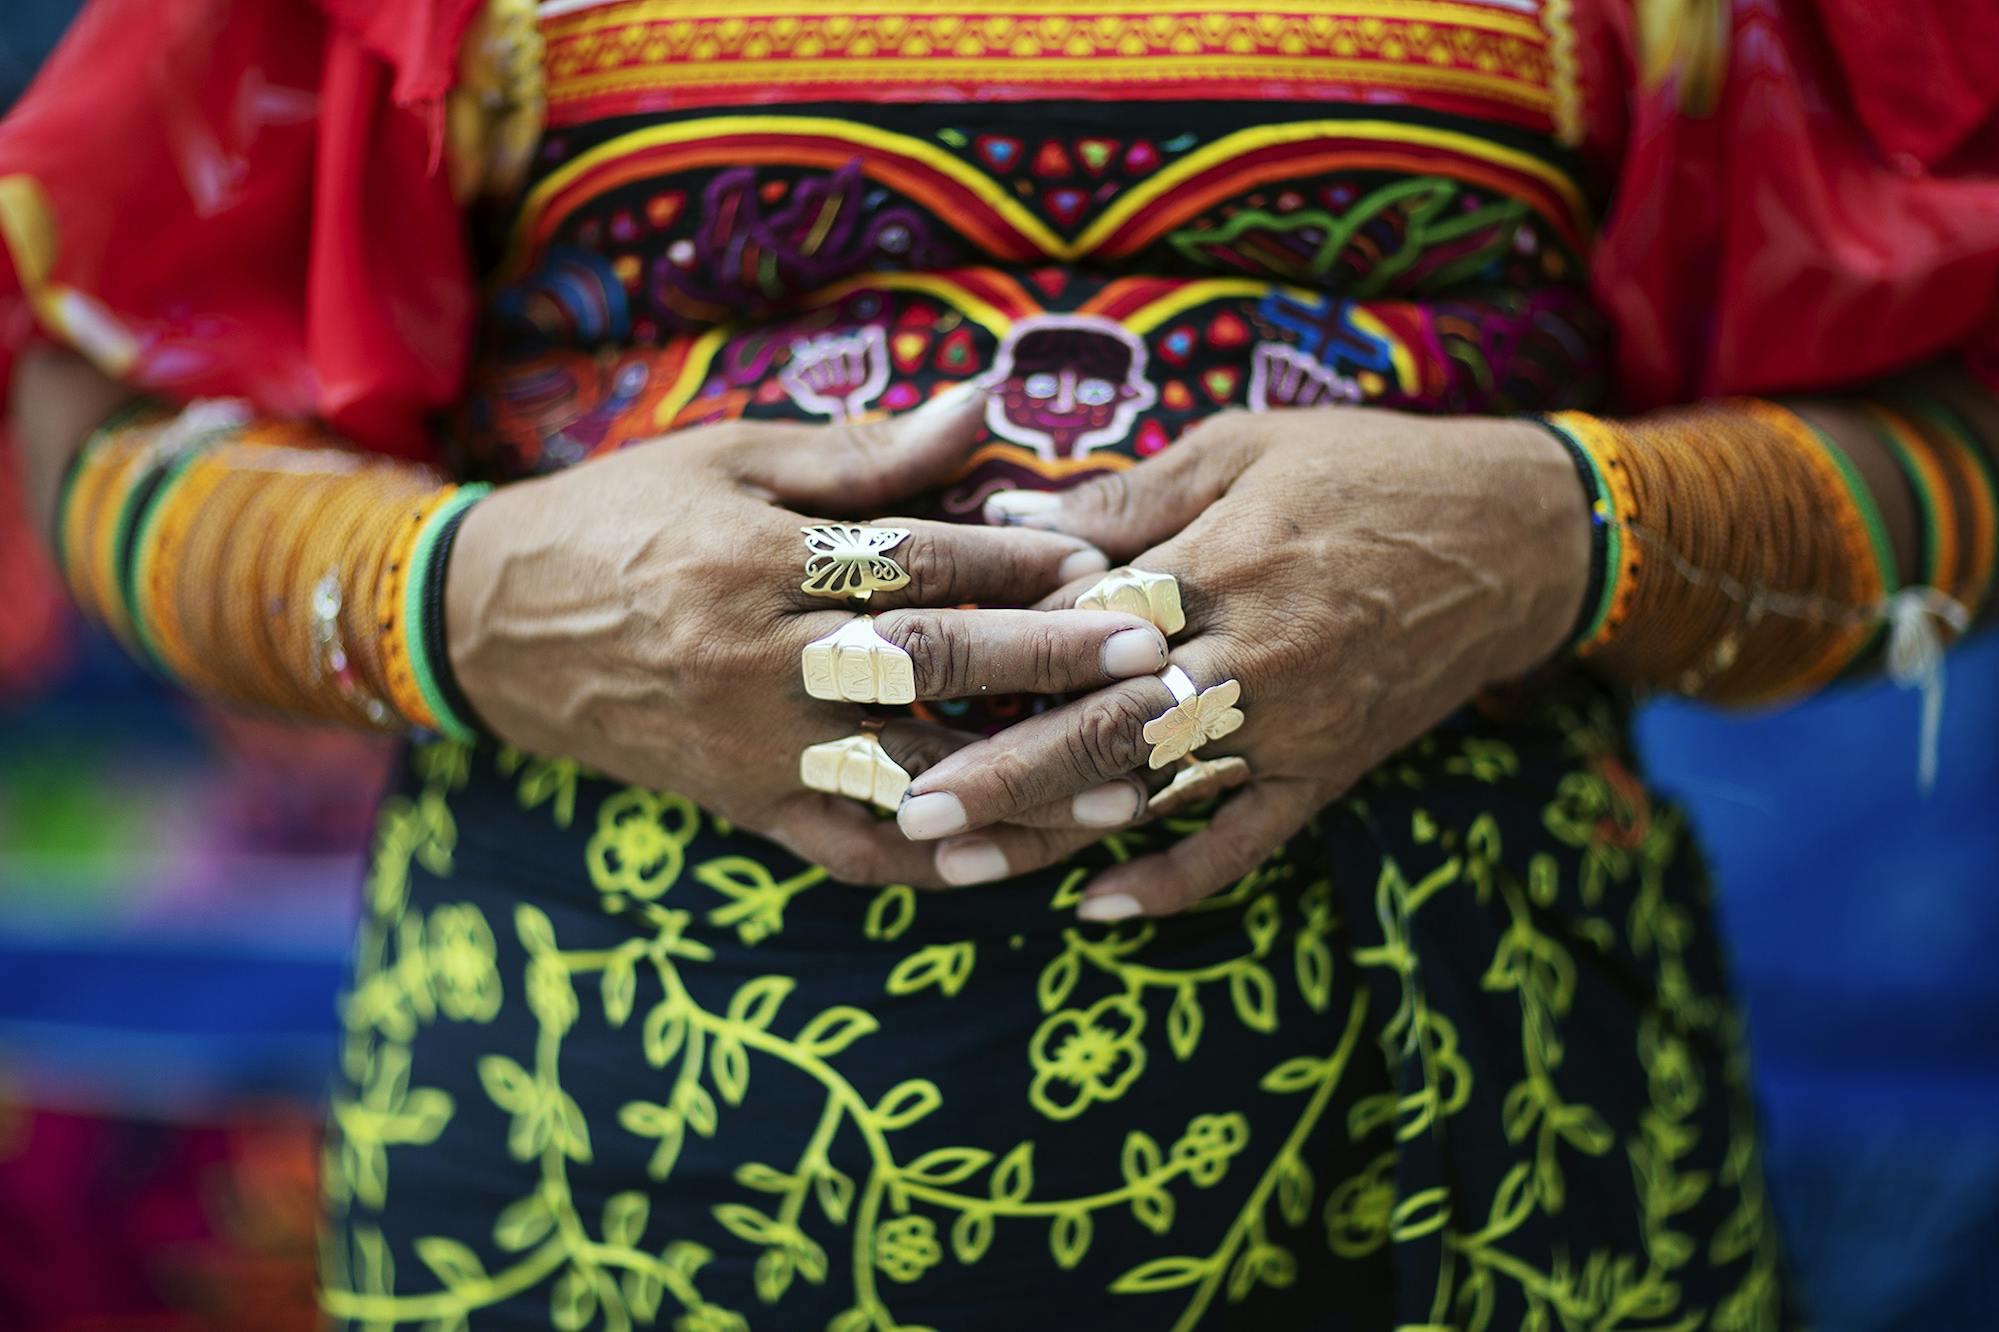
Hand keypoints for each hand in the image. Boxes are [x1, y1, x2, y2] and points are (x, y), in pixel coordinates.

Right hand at [444, 388, 1172, 885]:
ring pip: (902, 772)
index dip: (1009, 558)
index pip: (908, 561)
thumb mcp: (726, 460)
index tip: (1099, 556)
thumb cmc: (620, 519)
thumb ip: (860, 454)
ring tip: (1116, 783)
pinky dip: (930, 863)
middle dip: (1043, 662)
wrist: (492, 623)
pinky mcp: (743, 807)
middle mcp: (755, 661)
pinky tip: (1011, 861)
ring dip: (1015, 783)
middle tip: (1145, 656)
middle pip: (923, 665)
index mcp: (754, 559)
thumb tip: (982, 406)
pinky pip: (847, 848)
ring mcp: (750, 747)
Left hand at [892, 407, 1591, 915]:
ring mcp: (1293, 727)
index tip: (903, 670)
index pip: (1084, 622)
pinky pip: (1245, 843)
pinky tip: (1097, 911)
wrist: (1518, 538)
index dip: (991, 647)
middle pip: (1105, 725)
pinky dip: (1174, 882)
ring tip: (958, 863)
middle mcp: (1254, 657)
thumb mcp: (1247, 447)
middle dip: (1001, 771)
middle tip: (903, 809)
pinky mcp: (1327, 773)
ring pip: (1156, 795)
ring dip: (1055, 834)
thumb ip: (1129, 495)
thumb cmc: (1371, 470)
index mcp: (1225, 564)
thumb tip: (1007, 519)